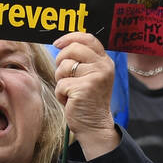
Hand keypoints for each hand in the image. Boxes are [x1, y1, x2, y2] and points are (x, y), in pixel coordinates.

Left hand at [52, 33, 118, 158]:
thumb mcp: (89, 75)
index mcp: (104, 61)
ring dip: (60, 80)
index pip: (88, 38)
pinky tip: (70, 101)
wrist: (94, 125)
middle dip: (61, 60)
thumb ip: (82, 59)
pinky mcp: (84, 88)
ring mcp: (95, 77)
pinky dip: (60, 94)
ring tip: (70, 91)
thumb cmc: (86, 100)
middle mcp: (103, 66)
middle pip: (72, 49)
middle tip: (64, 75)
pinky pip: (61, 84)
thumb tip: (61, 43)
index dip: (70, 37)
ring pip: (64, 66)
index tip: (58, 43)